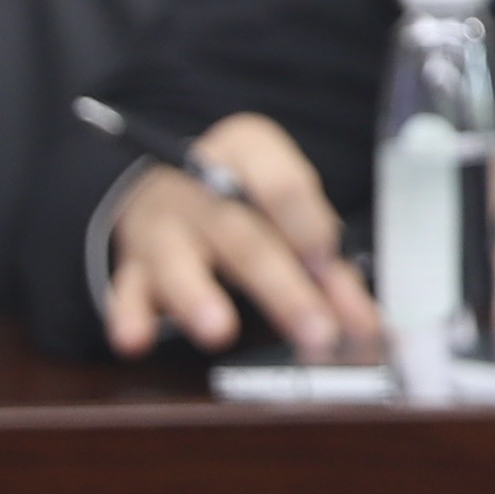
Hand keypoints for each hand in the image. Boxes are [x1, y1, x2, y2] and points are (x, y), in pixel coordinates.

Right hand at [103, 115, 384, 364]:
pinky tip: (134, 341)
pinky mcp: (134, 262)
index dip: (308, 228)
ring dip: (199, 296)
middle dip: (282, 289)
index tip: (328, 265)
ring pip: (180, 260)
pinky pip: (128, 288)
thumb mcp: (291, 209)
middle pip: (244, 237)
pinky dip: (129, 316)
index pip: (282, 187)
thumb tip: (366, 324)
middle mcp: (199, 183)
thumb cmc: (249, 196)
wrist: (170, 178)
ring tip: (218, 330)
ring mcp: (163, 224)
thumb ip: (329, 266)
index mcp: (249, 152)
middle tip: (315, 330)